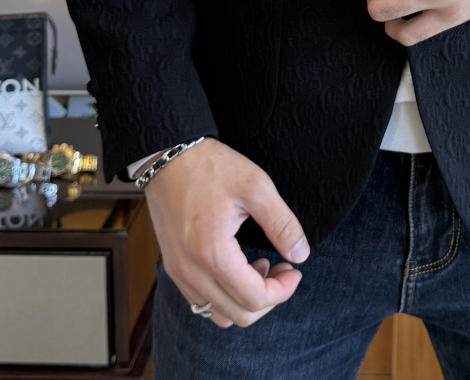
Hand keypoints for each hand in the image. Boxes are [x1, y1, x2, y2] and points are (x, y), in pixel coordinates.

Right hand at [143, 137, 308, 327]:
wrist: (168, 155)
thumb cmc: (211, 167)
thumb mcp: (256, 187)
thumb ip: (282, 224)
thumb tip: (301, 255)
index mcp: (212, 254)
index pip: (254, 299)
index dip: (283, 291)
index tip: (295, 270)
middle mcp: (190, 272)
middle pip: (238, 315)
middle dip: (268, 298)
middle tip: (282, 268)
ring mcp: (178, 272)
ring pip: (218, 313)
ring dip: (245, 299)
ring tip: (259, 266)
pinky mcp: (173, 266)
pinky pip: (202, 300)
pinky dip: (225, 294)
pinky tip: (237, 265)